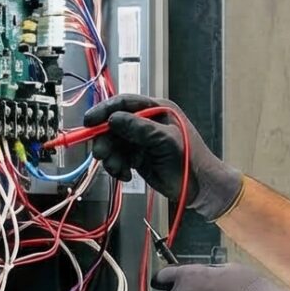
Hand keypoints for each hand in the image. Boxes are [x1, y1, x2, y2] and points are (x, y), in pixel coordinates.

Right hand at [81, 94, 244, 218]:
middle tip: (101, 155)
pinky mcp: (138, 157)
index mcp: (156, 110)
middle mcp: (147, 122)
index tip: (89, 122)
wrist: (200, 188)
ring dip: (111, 157)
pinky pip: (118, 158)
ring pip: (114, 143)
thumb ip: (138, 128)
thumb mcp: (164, 140)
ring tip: (118, 169)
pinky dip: (118, 167)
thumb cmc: (189, 160)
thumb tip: (112, 118)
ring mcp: (141, 140)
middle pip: (114, 125)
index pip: (124, 103)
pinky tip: (126, 175)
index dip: (104, 110)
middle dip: (106, 140)